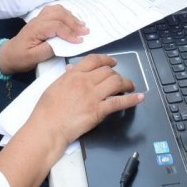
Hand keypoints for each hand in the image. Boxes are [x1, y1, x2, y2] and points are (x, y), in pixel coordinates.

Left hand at [0, 5, 88, 73]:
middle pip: (59, 15)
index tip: (80, 41)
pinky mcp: (41, 19)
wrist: (8, 55)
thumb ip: (49, 50)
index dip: (70, 33)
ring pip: (58, 10)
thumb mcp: (34, 58)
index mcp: (36, 29)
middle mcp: (38, 20)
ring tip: (81, 25)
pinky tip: (72, 19)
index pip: (56, 26)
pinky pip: (55, 11)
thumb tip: (63, 44)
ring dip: (71, 16)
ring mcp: (39, 18)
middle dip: (74, 23)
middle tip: (85, 31)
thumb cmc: (20, 58)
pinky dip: (65, 14)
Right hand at [26, 54, 143, 144]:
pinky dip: (131, 99)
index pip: (94, 60)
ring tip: (130, 86)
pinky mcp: (98, 110)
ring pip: (116, 82)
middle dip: (117, 74)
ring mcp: (93, 96)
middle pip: (108, 71)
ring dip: (126, 83)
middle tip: (120, 80)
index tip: (113, 62)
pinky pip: (119, 102)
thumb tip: (73, 70)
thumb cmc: (46, 110)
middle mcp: (85, 82)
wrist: (47, 127)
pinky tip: (139, 97)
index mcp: (73, 75)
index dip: (107, 59)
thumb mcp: (54, 86)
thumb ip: (66, 77)